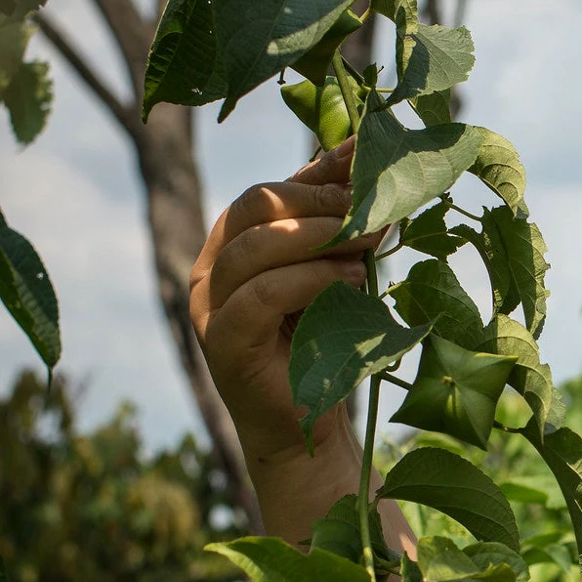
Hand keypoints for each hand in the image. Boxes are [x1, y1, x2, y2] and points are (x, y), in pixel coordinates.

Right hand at [189, 140, 383, 531]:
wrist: (307, 427)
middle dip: (320, 202)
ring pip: (256, 246)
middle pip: (256, 206)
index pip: (269, 190)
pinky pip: (262, 294)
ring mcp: (209, 306)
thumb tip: (358, 154)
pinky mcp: (221, 342)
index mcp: (232, 244)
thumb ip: (334, 222)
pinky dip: (310, 280)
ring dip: (320, 238)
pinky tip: (350, 281)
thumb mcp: (332, 271)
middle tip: (372, 208)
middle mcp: (210, 269)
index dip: (319, 175)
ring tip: (367, 245)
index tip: (367, 164)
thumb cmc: (322, 345)